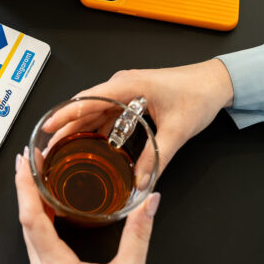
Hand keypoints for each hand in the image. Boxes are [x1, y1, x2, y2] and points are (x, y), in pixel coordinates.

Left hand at [15, 146, 160, 263]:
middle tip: (29, 160)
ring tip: (36, 178)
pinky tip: (49, 210)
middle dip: (24, 187)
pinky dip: (39, 220)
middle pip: (24, 222)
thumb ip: (139, 234)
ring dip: (30, 203)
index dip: (24, 186)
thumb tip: (149, 202)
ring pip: (28, 234)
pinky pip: (37, 244)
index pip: (30, 218)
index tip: (24, 163)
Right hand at [42, 59, 233, 178]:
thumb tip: (141, 181)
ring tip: (63, 145)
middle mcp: (123, 84)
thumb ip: (156, 158)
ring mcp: (127, 90)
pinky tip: (91, 141)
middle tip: (49, 144)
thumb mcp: (176, 130)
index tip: (48, 126)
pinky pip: (108, 111)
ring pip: (95, 109)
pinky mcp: (133, 97)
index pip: (87, 99)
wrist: (216, 82)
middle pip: (86, 105)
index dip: (65, 114)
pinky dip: (96, 125)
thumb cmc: (198, 94)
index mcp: (128, 85)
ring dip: (79, 126)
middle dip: (65, 124)